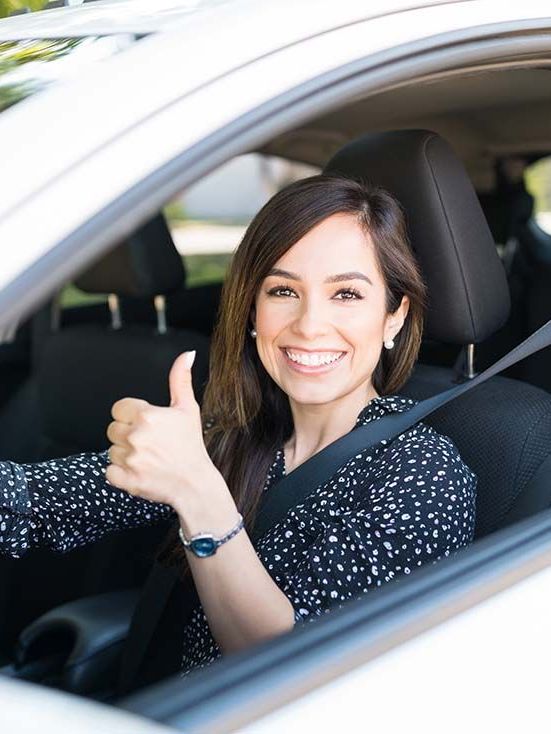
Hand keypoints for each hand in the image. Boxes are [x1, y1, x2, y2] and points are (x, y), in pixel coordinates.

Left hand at [105, 350, 220, 509]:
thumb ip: (180, 379)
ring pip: (112, 450)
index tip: (146, 425)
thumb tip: (187, 355)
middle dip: (127, 435)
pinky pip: (109, 471)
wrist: (195, 483)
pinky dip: (120, 474)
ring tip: (147, 458)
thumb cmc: (191, 446)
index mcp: (147, 416)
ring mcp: (130, 459)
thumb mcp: (188, 409)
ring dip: (125, 455)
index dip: (131, 416)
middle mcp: (136, 436)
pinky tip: (140, 471)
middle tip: (149, 443)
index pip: (118, 409)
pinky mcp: (126, 479)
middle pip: (113, 429)